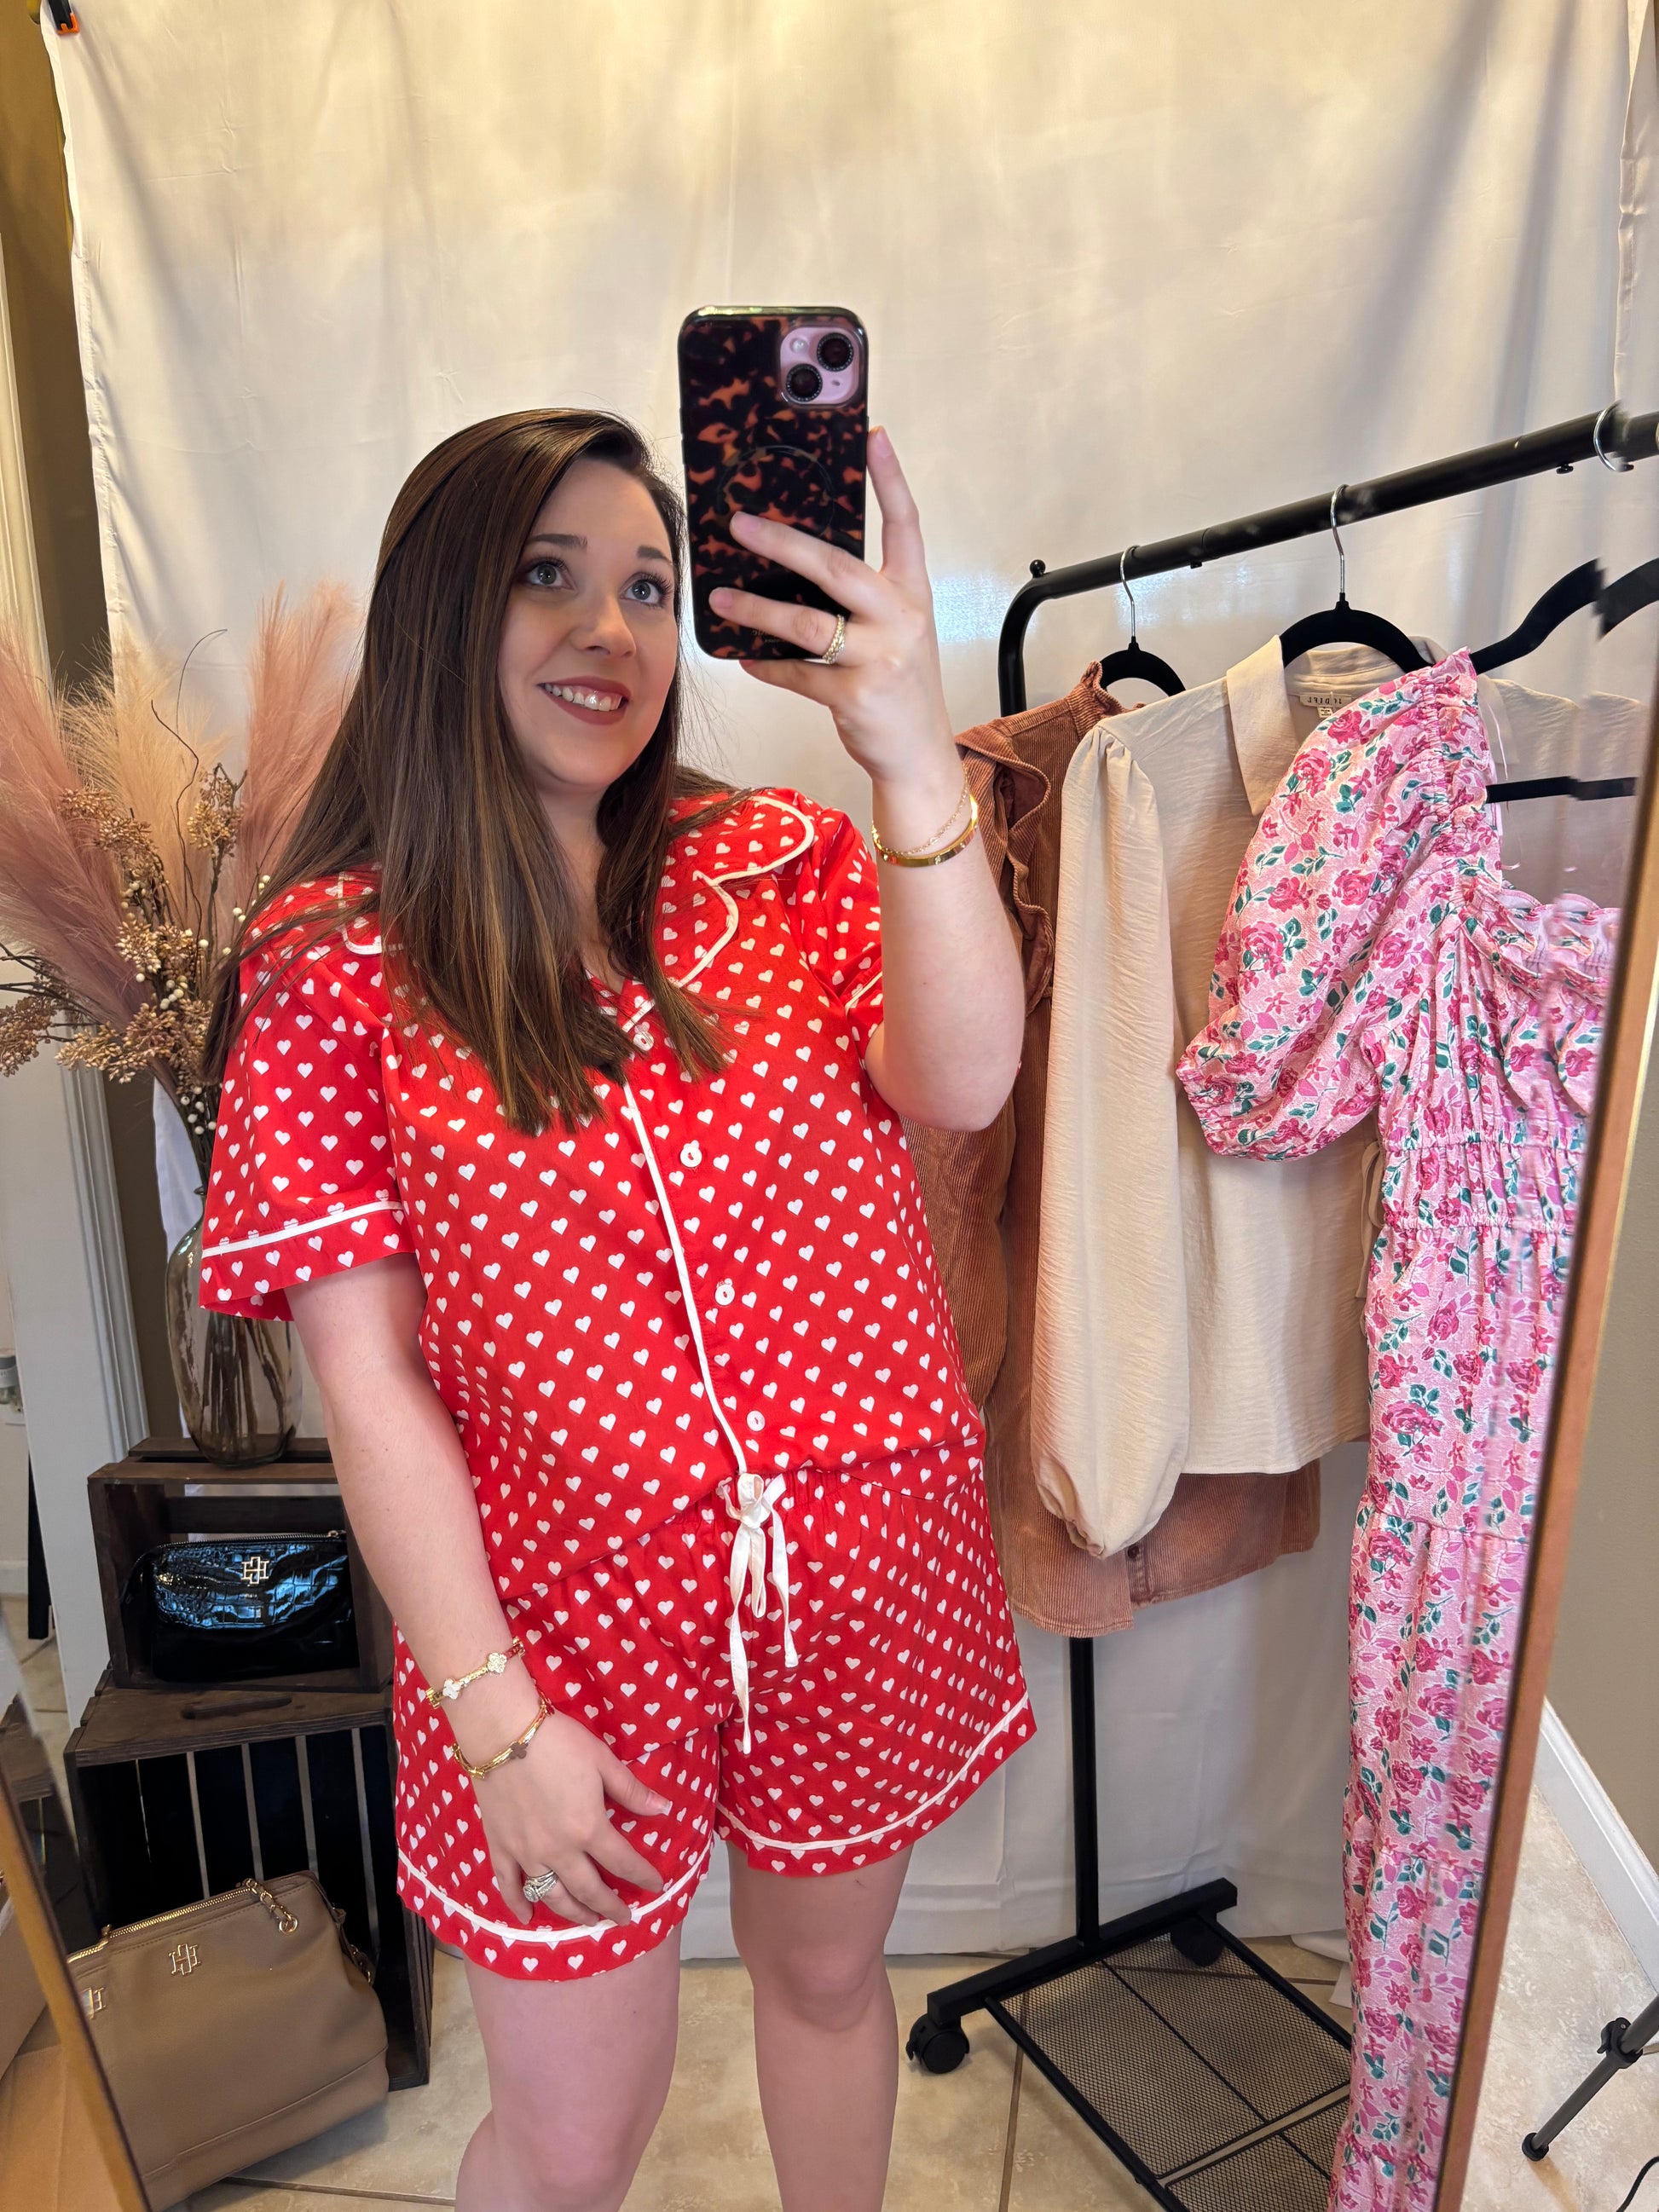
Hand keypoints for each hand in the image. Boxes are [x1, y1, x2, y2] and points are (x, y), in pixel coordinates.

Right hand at [462, 1691, 670, 1928]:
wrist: (504, 1733)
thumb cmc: (559, 1742)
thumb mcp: (603, 1761)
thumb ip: (632, 1791)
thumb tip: (664, 1809)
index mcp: (588, 1829)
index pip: (623, 1862)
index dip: (643, 1877)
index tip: (657, 1886)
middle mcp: (559, 1851)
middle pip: (589, 1889)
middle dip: (609, 1907)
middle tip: (623, 1918)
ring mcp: (527, 1853)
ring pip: (553, 1895)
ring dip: (573, 1913)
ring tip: (588, 1922)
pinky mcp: (500, 1847)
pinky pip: (508, 1884)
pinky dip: (517, 1904)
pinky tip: (526, 1917)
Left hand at [710, 426, 960, 798]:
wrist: (919, 754)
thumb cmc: (900, 685)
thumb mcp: (896, 631)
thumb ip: (861, 598)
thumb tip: (796, 564)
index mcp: (912, 593)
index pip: (906, 525)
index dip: (890, 479)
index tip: (872, 436)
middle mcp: (901, 619)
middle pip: (837, 568)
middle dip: (783, 543)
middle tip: (740, 524)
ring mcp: (879, 658)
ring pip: (807, 625)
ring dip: (757, 611)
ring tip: (720, 599)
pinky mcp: (855, 697)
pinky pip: (797, 675)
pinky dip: (767, 666)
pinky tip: (744, 658)